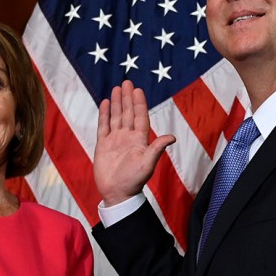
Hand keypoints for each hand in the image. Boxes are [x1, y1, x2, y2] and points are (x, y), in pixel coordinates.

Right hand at [93, 81, 174, 205]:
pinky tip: (105, 104)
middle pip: (128, 113)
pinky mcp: (103, 145)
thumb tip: (172, 137)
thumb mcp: (148, 163)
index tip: (137, 89)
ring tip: (117, 89)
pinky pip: (103, 126)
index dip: (139, 103)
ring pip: (116, 117)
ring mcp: (115, 140)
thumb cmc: (134, 180)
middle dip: (128, 98)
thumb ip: (157, 148)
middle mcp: (128, 137)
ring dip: (117, 103)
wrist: (117, 193)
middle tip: (127, 82)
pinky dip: (104, 115)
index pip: (140, 117)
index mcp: (139, 140)